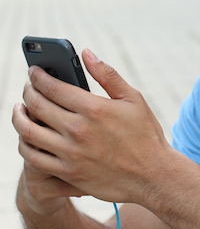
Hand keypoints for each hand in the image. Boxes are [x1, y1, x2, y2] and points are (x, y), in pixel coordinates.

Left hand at [13, 49, 169, 204]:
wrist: (152, 175)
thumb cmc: (145, 135)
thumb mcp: (134, 99)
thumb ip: (108, 75)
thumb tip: (86, 53)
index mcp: (94, 108)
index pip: (52, 87)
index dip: (38, 76)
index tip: (34, 72)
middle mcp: (78, 129)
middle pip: (37, 105)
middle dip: (27, 92)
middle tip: (28, 88)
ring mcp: (71, 153)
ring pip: (28, 131)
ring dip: (18, 117)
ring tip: (20, 110)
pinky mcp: (68, 172)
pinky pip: (33, 158)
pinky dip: (24, 144)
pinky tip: (27, 136)